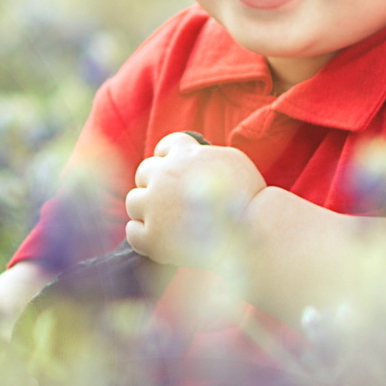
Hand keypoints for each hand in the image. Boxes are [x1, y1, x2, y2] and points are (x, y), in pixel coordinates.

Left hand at [123, 133, 264, 271]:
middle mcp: (163, 176)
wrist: (253, 232)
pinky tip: (159, 239)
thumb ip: (205, 154)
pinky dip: (143, 235)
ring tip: (166, 220)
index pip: (165, 146)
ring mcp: (155, 207)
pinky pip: (133, 232)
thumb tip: (193, 155)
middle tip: (172, 199)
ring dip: (147, 209)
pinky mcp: (153, 237)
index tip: (177, 171)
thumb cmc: (249, 196)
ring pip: (134, 201)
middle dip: (155, 183)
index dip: (169, 158)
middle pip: (144, 172)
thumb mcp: (231, 159)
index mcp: (183, 154)